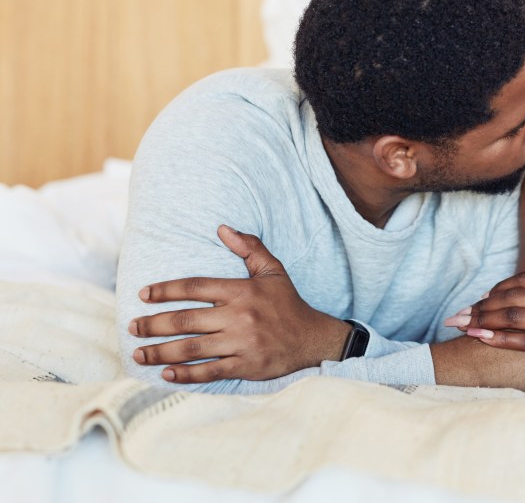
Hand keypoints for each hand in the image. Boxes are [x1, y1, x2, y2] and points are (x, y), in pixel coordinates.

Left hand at [129, 225, 348, 382]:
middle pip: (185, 320)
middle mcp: (239, 317)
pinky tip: (166, 373)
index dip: (166, 290)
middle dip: (154, 324)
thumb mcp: (273, 271)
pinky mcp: (245, 366)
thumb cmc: (288, 304)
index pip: (195, 287)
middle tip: (133, 327)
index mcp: (242, 291)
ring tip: (139, 353)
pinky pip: (209, 372)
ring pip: (191, 348)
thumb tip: (222, 228)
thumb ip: (249, 248)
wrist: (313, 338)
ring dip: (160, 352)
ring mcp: (241, 344)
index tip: (143, 295)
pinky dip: (185, 374)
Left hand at [447, 268, 524, 381]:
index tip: (480, 298)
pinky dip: (499, 339)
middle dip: (480, 305)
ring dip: (482, 320)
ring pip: (512, 315)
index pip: (522, 279)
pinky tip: (482, 339)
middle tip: (458, 314)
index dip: (496, 289)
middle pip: (510, 296)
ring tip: (462, 326)